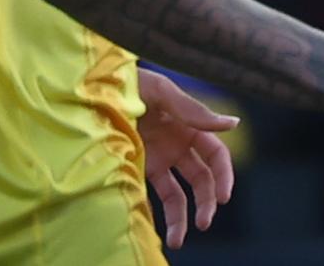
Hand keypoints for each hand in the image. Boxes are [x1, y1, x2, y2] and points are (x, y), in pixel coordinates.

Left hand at [136, 68, 238, 248]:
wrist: (89, 90)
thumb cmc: (128, 82)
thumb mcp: (160, 92)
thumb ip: (193, 111)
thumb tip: (234, 124)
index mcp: (189, 125)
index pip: (216, 155)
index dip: (224, 176)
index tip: (224, 198)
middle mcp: (178, 144)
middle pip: (202, 178)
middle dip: (207, 201)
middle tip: (204, 223)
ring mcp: (158, 158)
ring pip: (179, 193)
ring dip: (182, 217)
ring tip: (177, 241)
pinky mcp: (139, 168)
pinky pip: (154, 195)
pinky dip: (157, 212)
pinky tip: (157, 230)